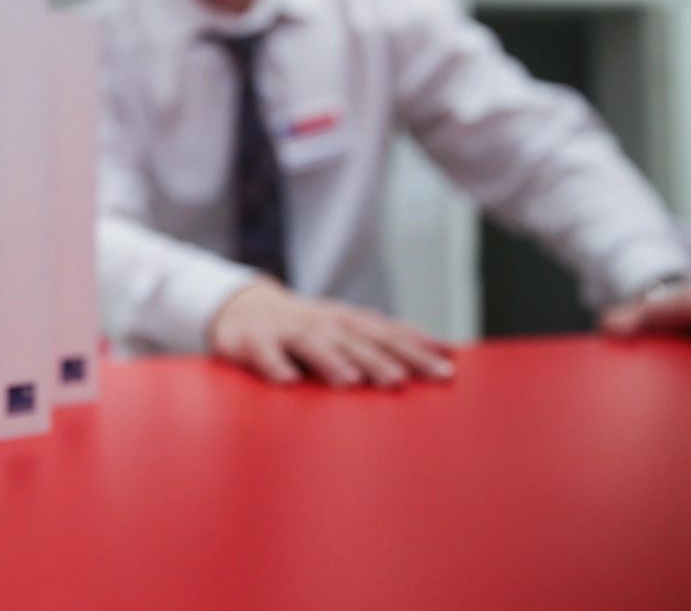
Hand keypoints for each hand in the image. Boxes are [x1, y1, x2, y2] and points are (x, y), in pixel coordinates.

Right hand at [208, 280, 455, 387]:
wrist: (243, 308)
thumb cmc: (309, 328)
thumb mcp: (347, 328)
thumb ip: (388, 340)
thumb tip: (447, 353)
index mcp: (348, 321)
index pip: (388, 334)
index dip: (416, 349)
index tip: (445, 369)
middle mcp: (322, 323)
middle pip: (354, 341)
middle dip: (378, 359)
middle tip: (401, 380)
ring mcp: (287, 331)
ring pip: (312, 345)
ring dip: (331, 360)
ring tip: (350, 380)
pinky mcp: (253, 342)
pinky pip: (265, 355)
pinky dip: (276, 366)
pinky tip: (288, 382)